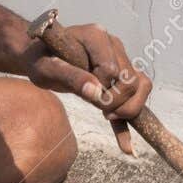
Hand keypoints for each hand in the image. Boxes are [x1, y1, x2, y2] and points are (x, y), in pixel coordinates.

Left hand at [23, 22, 151, 154]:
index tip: (85, 94)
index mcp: (96, 36)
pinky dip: (129, 122)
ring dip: (129, 108)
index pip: (112, 69)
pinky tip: (126, 147)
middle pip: (133, 79)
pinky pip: (135, 96)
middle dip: (118, 102)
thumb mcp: (46, 69)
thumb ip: (70, 77)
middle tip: (100, 111)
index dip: (101, 89)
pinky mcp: (119, 75)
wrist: (40, 57)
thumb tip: (96, 92)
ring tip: (107, 117)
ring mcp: (120, 58)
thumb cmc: (39, 59)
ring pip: (142, 85)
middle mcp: (113, 44)